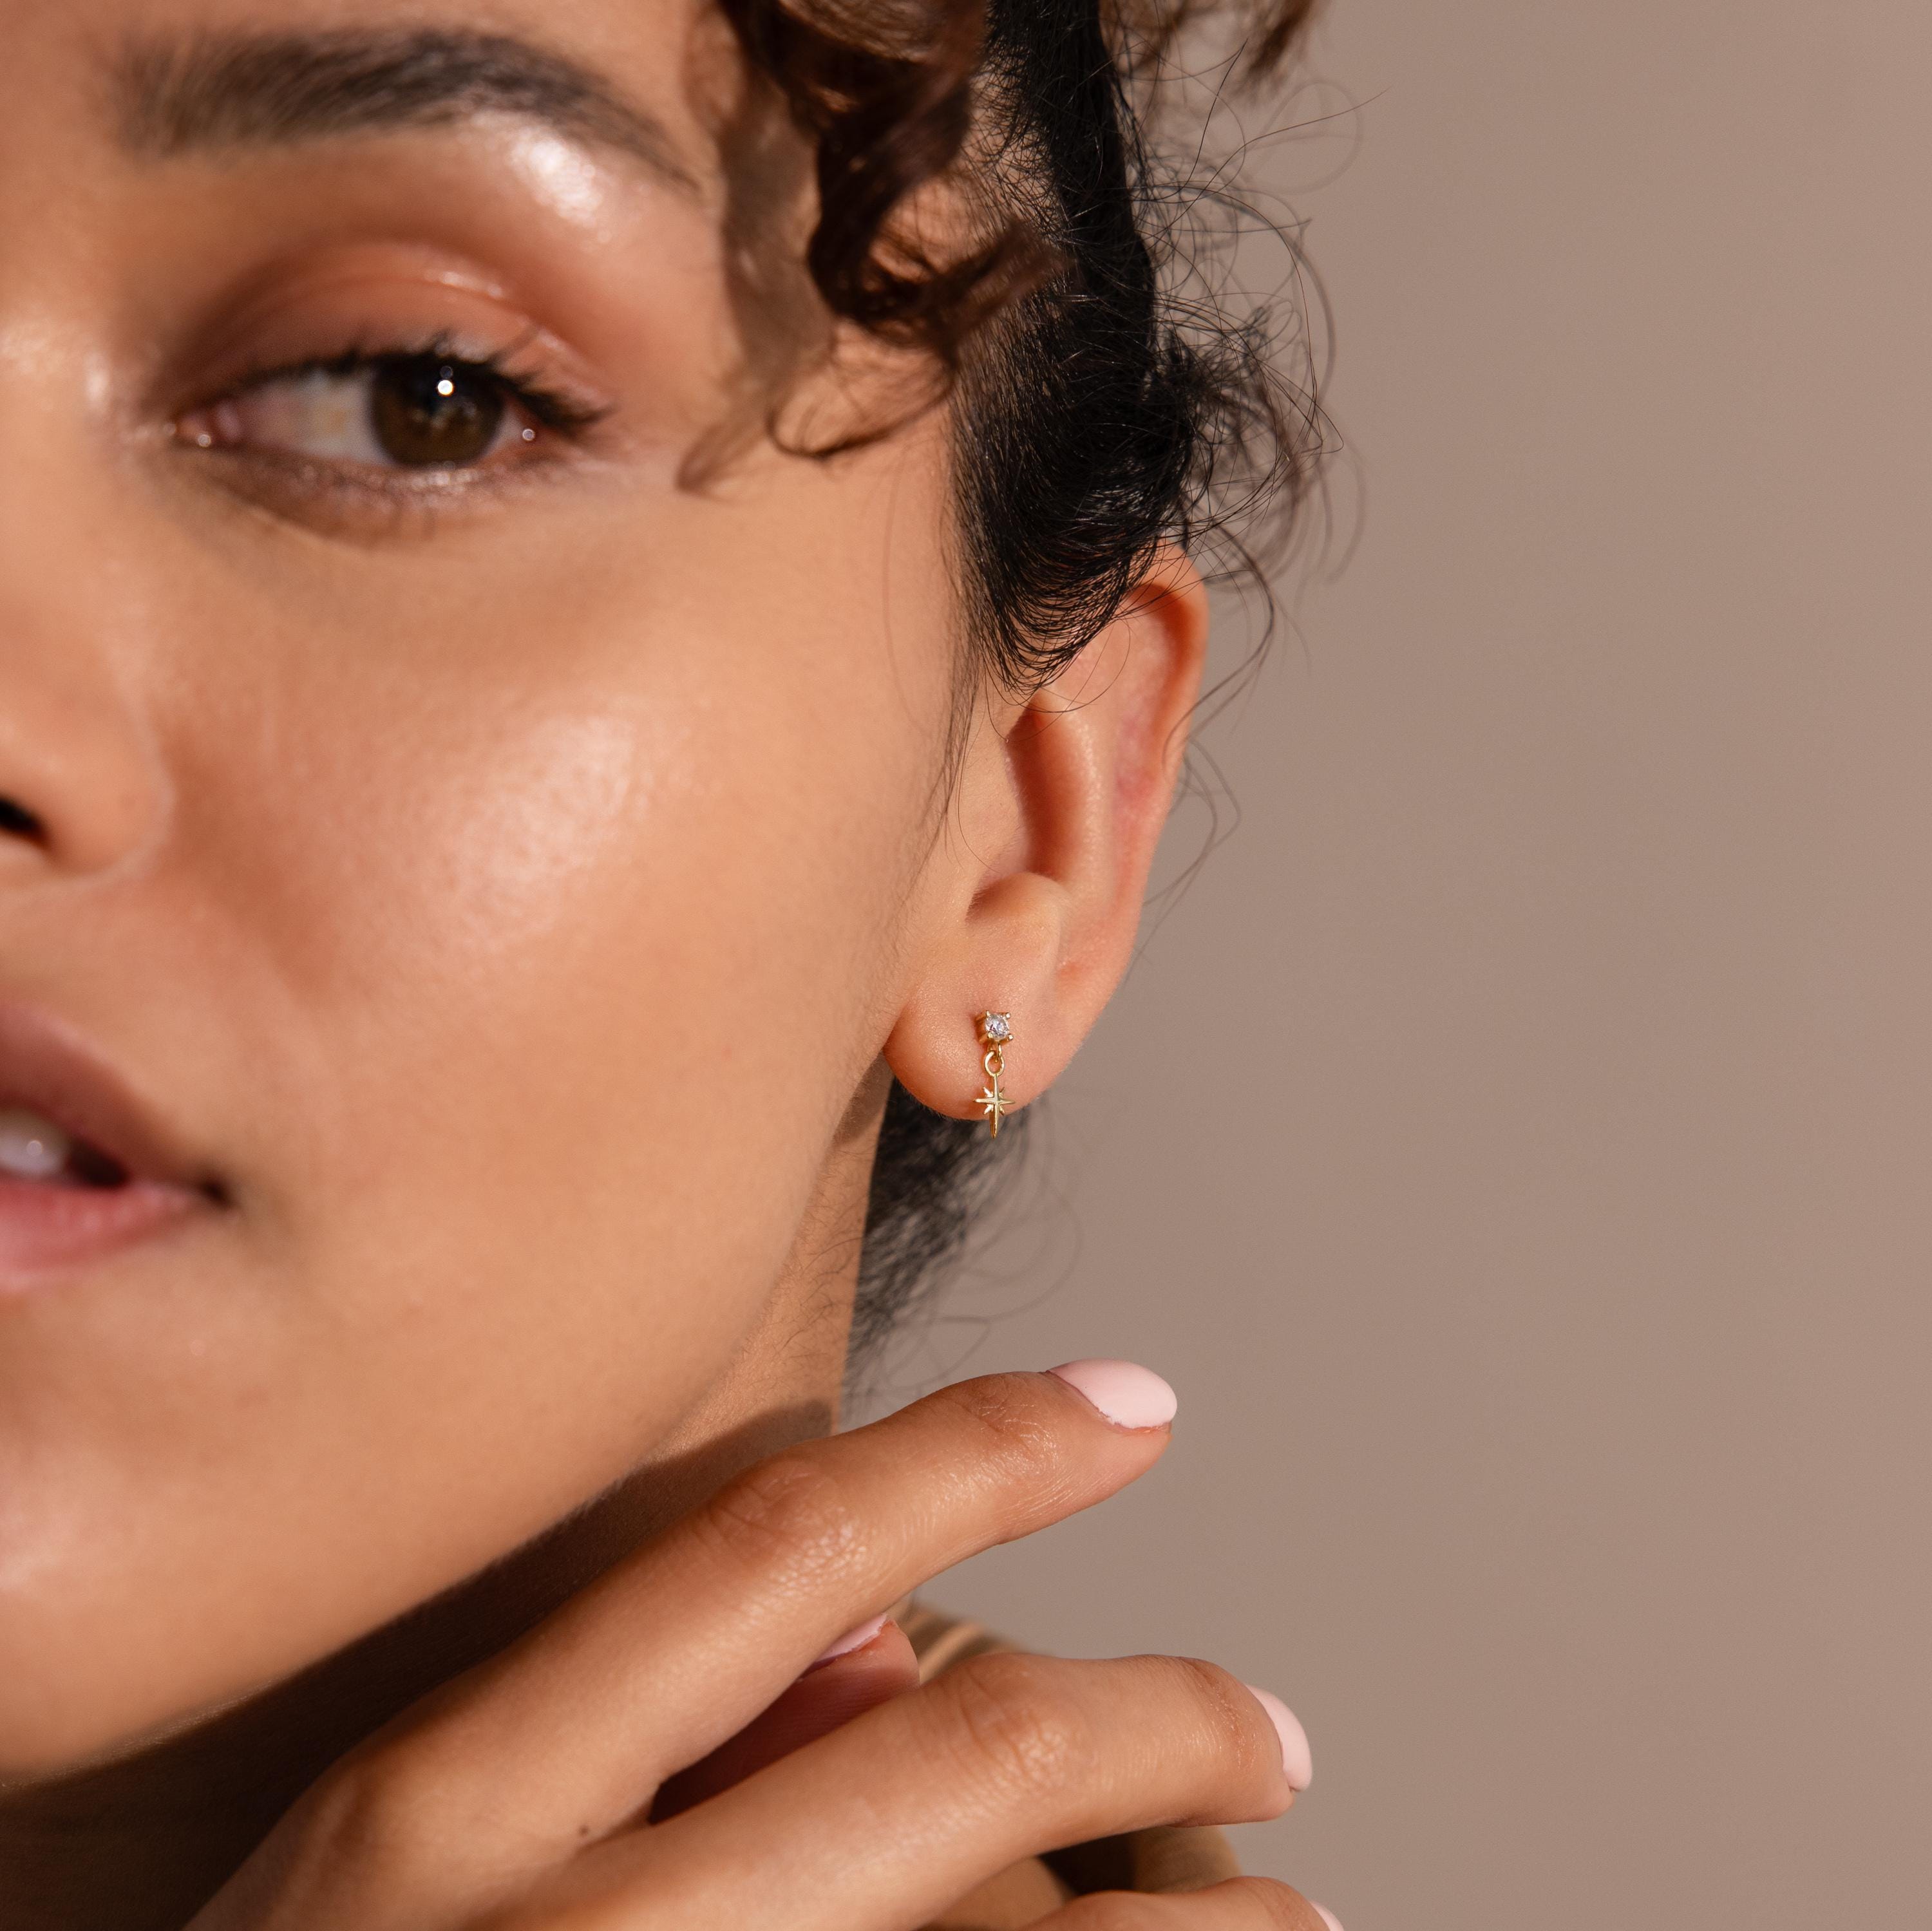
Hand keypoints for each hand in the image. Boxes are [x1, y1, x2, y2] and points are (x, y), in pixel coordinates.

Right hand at [190, 1365, 1331, 1930]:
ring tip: (1294, 1914)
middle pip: (945, 1770)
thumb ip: (611, 1741)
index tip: (1135, 1410)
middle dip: (1151, 1720)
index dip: (980, 1451)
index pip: (767, 1552)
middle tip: (1272, 1725)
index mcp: (441, 1816)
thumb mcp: (402, 1871)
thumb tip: (884, 1652)